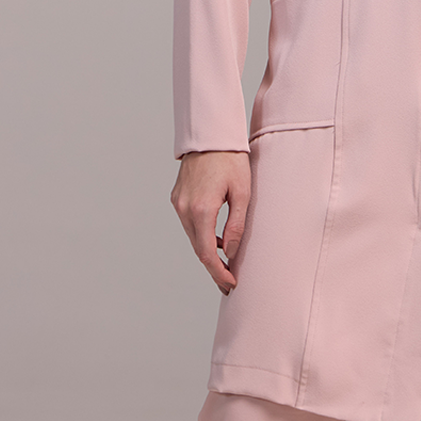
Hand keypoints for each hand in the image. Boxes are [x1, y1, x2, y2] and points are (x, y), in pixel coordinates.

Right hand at [172, 149, 250, 293]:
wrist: (210, 136)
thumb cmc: (231, 160)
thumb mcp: (243, 193)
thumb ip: (236, 226)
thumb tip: (230, 253)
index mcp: (201, 209)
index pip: (207, 253)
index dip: (218, 272)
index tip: (230, 284)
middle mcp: (184, 209)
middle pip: (197, 249)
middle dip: (213, 268)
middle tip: (229, 282)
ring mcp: (178, 203)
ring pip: (193, 238)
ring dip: (208, 252)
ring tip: (226, 265)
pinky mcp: (177, 198)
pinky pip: (189, 224)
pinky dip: (202, 236)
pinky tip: (217, 241)